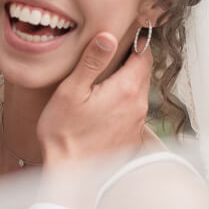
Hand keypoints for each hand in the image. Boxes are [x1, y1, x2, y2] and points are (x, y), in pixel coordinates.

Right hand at [37, 32, 153, 166]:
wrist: (70, 173)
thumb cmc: (65, 133)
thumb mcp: (72, 91)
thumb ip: (92, 62)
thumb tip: (108, 36)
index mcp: (126, 88)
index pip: (144, 54)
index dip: (136, 41)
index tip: (124, 35)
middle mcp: (138, 105)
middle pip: (143, 72)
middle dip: (131, 60)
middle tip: (110, 54)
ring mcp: (137, 122)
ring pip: (138, 91)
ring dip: (126, 82)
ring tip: (104, 79)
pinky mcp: (132, 136)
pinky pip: (133, 110)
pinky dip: (123, 102)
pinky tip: (103, 105)